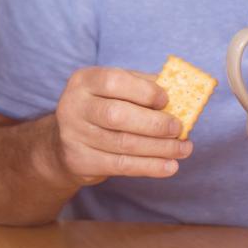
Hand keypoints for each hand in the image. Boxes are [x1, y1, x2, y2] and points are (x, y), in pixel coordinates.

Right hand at [48, 66, 193, 186]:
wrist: (63, 141)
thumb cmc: (100, 108)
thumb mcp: (114, 90)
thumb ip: (143, 86)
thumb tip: (181, 92)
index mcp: (85, 80)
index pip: (114, 81)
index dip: (144, 91)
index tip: (167, 100)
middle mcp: (74, 105)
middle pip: (117, 115)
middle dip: (154, 124)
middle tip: (179, 129)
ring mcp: (74, 135)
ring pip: (123, 144)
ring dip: (159, 148)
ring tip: (183, 149)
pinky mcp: (80, 161)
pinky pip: (120, 165)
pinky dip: (149, 167)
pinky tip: (169, 166)